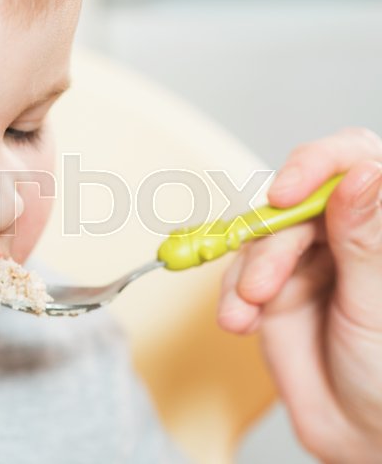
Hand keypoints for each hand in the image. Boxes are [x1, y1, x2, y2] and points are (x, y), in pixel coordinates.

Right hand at [217, 127, 381, 462]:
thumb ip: (365, 238)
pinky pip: (237, 274)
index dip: (319, 164)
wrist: (359, 433)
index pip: (355, 161)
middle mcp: (346, 233)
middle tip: (264, 281)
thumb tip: (360, 174)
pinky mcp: (272, 288)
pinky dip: (229, 296)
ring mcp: (307, 259)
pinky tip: (238, 321)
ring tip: (249, 310)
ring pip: (259, 237)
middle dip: (271, 241)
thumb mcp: (380, 304)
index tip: (288, 190)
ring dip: (246, 274)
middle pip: (294, 201)